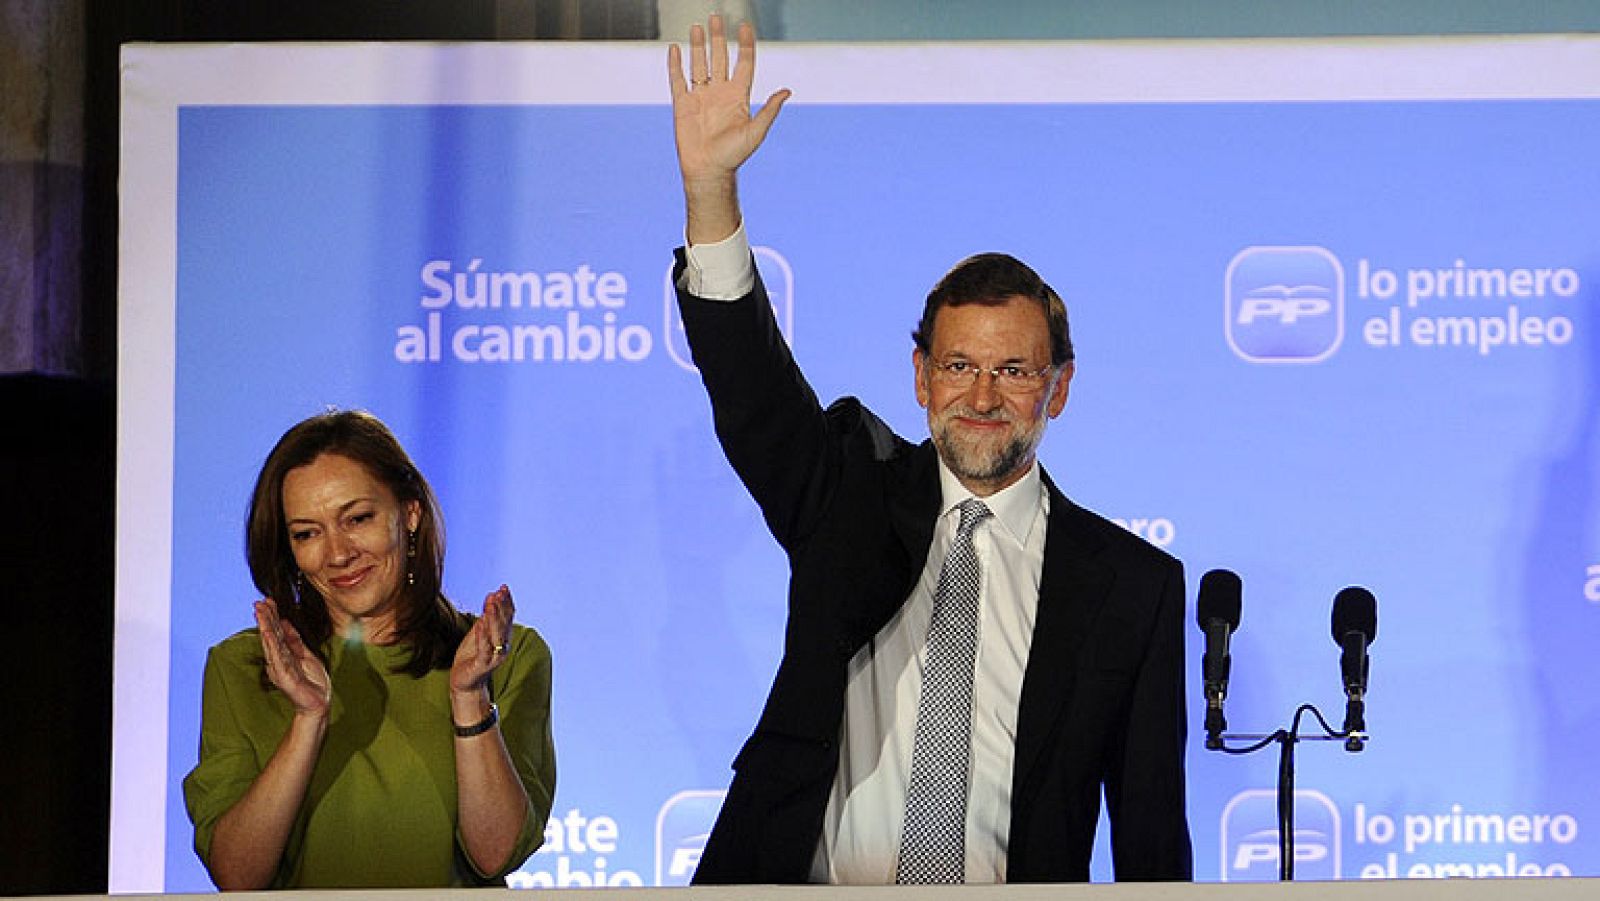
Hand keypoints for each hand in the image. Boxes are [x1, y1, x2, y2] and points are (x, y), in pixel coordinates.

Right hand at [255, 600, 330, 717]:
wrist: (318, 703)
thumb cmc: (312, 681)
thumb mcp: (305, 655)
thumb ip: (295, 640)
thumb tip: (285, 622)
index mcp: (285, 654)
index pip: (277, 631)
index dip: (272, 616)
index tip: (267, 600)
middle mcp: (279, 659)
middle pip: (272, 635)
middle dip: (265, 618)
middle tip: (258, 602)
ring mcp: (280, 667)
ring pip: (272, 643)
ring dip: (265, 627)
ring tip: (260, 612)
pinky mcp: (284, 677)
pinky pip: (277, 658)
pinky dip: (272, 645)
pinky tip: (268, 634)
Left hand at [451, 584, 514, 693]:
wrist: (465, 682)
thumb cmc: (472, 656)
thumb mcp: (479, 632)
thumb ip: (486, 616)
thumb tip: (492, 595)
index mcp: (503, 637)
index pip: (508, 617)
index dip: (506, 602)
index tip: (503, 587)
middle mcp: (503, 646)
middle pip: (504, 624)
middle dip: (501, 607)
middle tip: (498, 592)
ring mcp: (494, 657)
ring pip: (497, 636)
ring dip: (494, 619)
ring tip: (491, 604)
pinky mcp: (482, 665)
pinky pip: (483, 649)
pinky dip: (482, 636)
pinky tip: (479, 624)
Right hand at [667, 15, 789, 242]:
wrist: (708, 172)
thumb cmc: (733, 156)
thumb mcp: (755, 132)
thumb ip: (769, 110)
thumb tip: (787, 91)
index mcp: (738, 96)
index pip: (743, 63)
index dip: (745, 44)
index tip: (744, 26)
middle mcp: (719, 92)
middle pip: (720, 57)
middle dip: (718, 37)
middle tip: (717, 17)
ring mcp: (700, 97)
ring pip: (699, 64)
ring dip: (698, 45)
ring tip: (697, 26)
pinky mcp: (682, 105)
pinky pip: (677, 80)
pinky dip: (675, 65)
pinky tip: (675, 49)